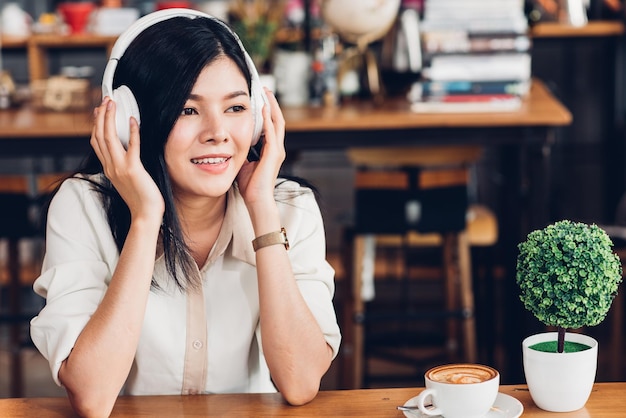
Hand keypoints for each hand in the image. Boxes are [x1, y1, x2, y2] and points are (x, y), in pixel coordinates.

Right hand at [90, 97, 164, 225]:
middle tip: (105, 100)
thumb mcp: (127, 179)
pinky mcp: (133, 169)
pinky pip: (131, 146)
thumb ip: (123, 165)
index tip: (99, 111)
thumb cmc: (141, 199)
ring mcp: (120, 168)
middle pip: (99, 136)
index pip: (96, 142)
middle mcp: (110, 166)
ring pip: (109, 138)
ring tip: (113, 104)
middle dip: (101, 116)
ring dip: (110, 118)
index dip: (96, 124)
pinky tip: (133, 120)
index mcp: (108, 168)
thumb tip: (127, 151)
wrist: (145, 215)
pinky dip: (132, 132)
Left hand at [237, 88, 285, 205]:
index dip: (267, 110)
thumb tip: (229, 143)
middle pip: (277, 119)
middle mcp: (277, 148)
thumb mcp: (243, 162)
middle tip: (265, 89)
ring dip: (271, 106)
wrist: (257, 200)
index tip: (260, 97)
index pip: (271, 125)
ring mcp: (277, 150)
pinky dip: (268, 118)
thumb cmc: (250, 186)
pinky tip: (263, 107)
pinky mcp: (273, 154)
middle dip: (271, 103)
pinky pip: (272, 132)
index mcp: (271, 150)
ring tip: (265, 93)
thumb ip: (241, 151)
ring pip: (277, 122)